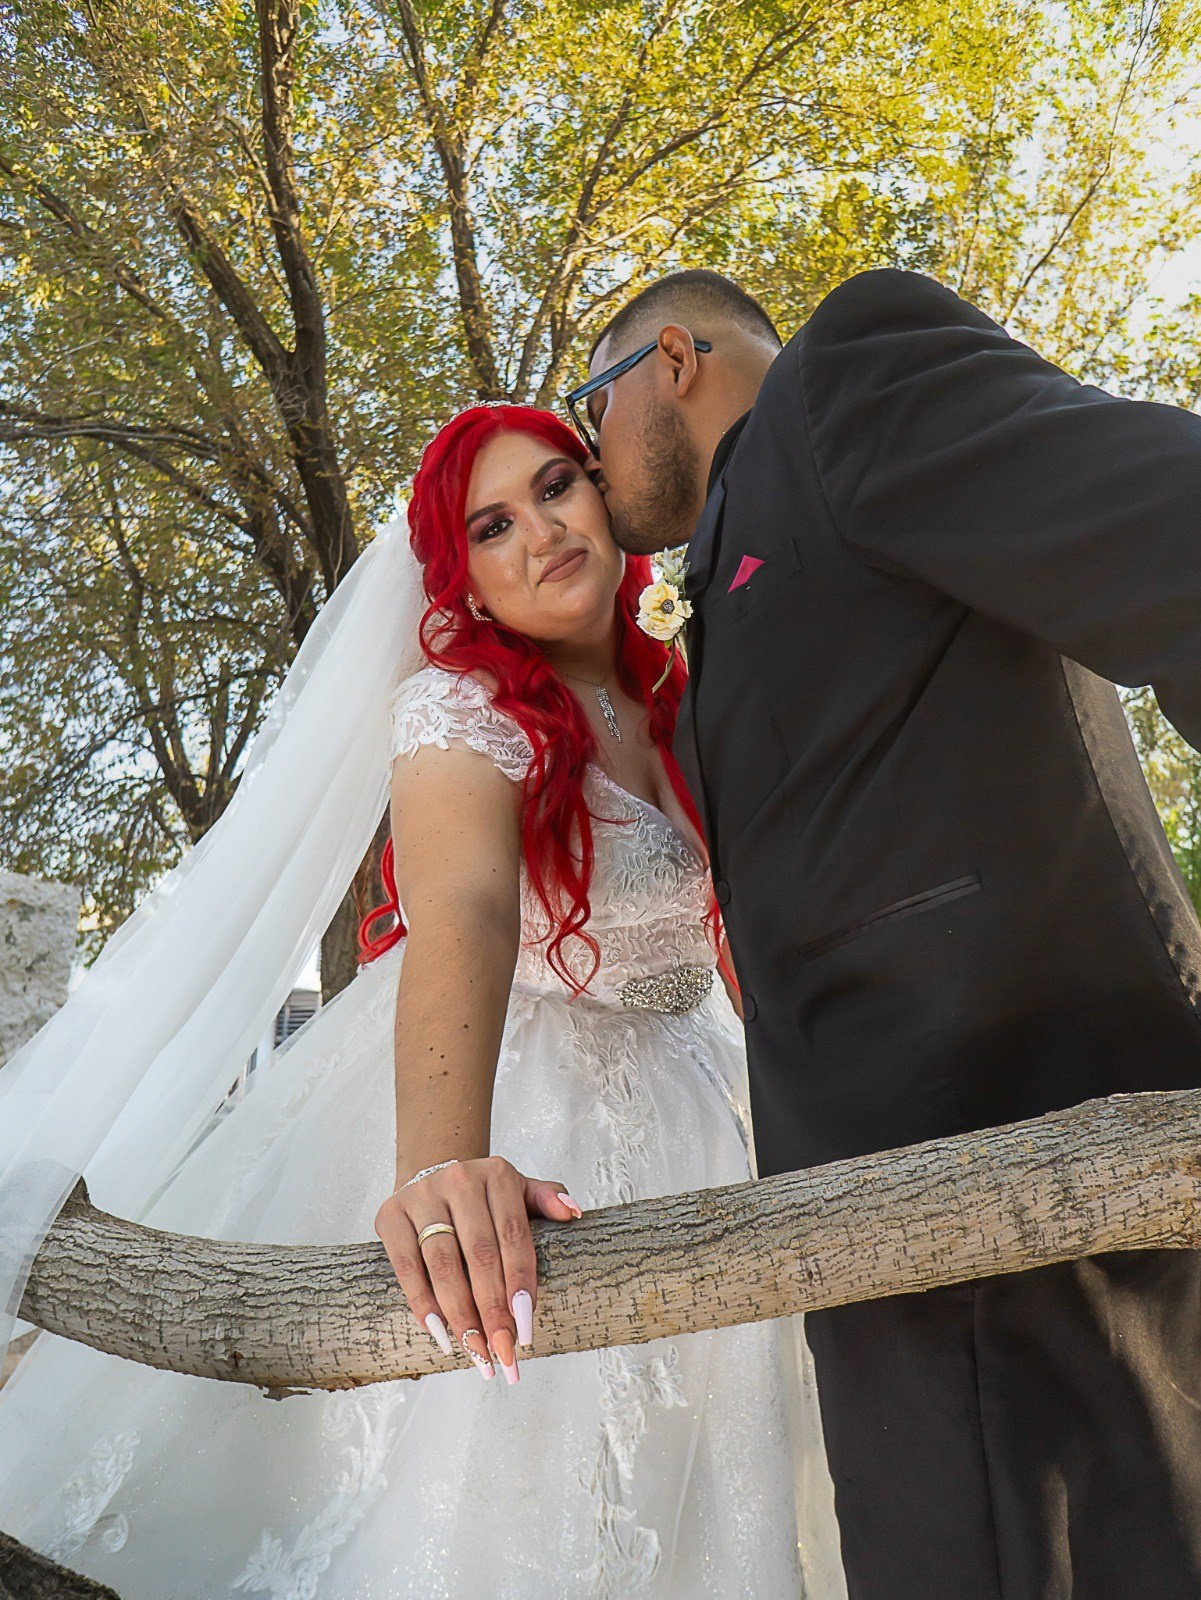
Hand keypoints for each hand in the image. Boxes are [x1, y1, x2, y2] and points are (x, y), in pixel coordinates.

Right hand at [374, 1156, 582, 1383]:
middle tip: (504, 1353)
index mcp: (497, 1175)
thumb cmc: (483, 1196)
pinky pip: (407, 1267)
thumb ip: (547, 1199)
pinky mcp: (391, 1215)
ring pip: (444, 1266)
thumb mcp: (519, 1190)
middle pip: (480, 1256)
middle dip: (493, 1311)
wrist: (432, 1171)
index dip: (520, 1284)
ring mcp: (422, 1196)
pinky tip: (441, 1334)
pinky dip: (423, 1304)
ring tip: (476, 1352)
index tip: (526, 1328)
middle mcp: (459, 1180)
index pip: (513, 1236)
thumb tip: (572, 1213)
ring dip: (461, 1316)